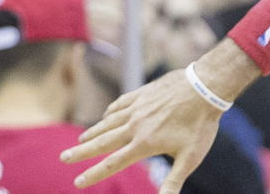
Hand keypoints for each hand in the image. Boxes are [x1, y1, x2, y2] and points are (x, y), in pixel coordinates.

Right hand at [62, 68, 221, 193]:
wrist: (205, 87)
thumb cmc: (200, 125)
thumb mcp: (189, 158)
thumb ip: (173, 181)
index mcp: (144, 144)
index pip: (112, 163)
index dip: (93, 174)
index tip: (77, 182)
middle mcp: (135, 126)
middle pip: (101, 141)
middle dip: (81, 152)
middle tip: (63, 158)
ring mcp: (137, 108)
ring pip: (108, 122)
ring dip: (93, 132)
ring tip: (79, 140)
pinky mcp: (143, 93)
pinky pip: (120, 104)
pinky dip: (110, 112)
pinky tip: (106, 116)